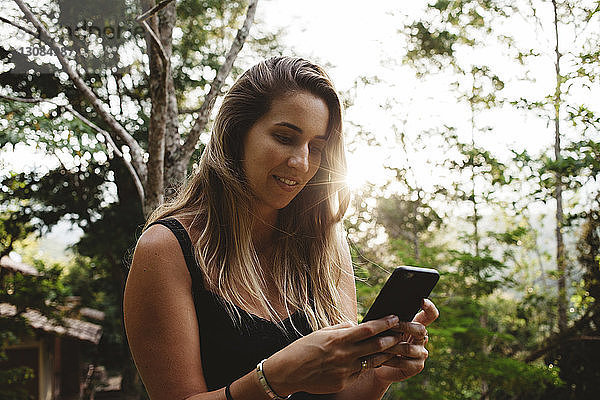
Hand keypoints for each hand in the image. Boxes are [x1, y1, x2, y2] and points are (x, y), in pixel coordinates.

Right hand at [264, 315, 404, 394]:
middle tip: (400, 334)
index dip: (383, 323)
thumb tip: (355, 325)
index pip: (368, 329)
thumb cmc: (303, 348)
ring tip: (392, 349)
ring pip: (372, 361)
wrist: (289, 372)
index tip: (394, 317)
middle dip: (391, 339)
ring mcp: (345, 370)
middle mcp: (344, 354)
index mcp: (339, 339)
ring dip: (384, 354)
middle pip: (375, 345)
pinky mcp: (343, 382)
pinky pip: (358, 373)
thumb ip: (341, 329)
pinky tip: (369, 362)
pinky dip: (364, 366)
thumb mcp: (321, 332)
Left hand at [373, 298, 439, 384]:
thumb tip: (383, 312)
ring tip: (378, 343)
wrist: (377, 364)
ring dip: (391, 345)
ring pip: (408, 347)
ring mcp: (421, 353)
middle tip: (390, 325)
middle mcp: (422, 338)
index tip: (421, 300)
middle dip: (404, 326)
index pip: (430, 315)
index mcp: (417, 325)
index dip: (429, 307)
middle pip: (420, 329)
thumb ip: (388, 319)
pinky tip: (380, 357)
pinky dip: (390, 359)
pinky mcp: (417, 366)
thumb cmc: (379, 340)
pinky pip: (404, 362)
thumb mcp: (383, 327)